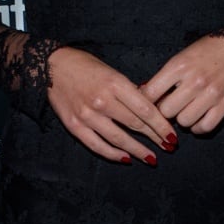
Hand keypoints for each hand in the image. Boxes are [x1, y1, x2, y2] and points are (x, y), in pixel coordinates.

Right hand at [46, 46, 177, 163]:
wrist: (51, 66)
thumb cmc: (85, 66)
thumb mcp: (112, 71)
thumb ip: (129, 91)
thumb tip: (150, 107)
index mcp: (115, 83)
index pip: (145, 109)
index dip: (161, 125)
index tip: (172, 135)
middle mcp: (102, 100)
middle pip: (135, 125)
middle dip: (155, 138)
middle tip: (168, 147)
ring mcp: (87, 115)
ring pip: (119, 139)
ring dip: (138, 150)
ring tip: (151, 158)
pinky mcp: (74, 126)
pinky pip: (97, 145)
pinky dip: (113, 154)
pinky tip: (126, 158)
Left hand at [140, 35, 223, 133]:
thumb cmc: (204, 52)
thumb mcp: (180, 57)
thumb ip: (163, 77)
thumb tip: (144, 95)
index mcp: (179, 66)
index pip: (151, 93)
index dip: (145, 100)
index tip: (149, 101)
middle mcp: (195, 82)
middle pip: (166, 111)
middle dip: (165, 110)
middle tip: (169, 104)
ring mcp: (211, 95)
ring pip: (184, 121)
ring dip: (182, 118)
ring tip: (184, 110)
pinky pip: (205, 127)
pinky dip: (198, 127)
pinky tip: (196, 119)